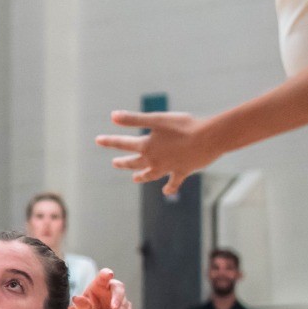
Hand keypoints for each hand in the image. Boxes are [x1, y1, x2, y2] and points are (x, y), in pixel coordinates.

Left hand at [96, 110, 221, 196]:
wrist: (209, 139)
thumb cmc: (183, 126)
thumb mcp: (157, 119)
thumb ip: (134, 119)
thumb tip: (112, 116)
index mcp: (147, 145)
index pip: (123, 143)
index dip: (110, 141)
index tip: (98, 140)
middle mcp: (154, 159)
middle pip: (134, 162)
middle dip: (124, 163)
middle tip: (115, 163)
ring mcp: (168, 168)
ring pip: (151, 174)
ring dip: (142, 176)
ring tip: (135, 178)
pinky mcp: (183, 172)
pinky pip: (173, 182)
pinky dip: (169, 187)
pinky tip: (166, 191)